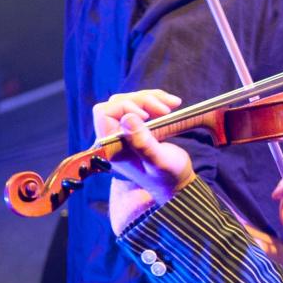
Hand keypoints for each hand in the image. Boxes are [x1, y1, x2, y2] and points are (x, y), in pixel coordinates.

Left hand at [92, 89, 194, 232]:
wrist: (177, 184)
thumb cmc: (168, 177)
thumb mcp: (159, 162)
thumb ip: (142, 142)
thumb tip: (128, 117)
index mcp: (113, 147)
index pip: (105, 112)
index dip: (125, 107)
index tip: (147, 116)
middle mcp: (115, 138)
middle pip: (118, 102)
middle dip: (142, 101)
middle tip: (166, 110)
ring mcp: (126, 132)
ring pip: (130, 100)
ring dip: (152, 98)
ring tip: (173, 104)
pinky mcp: (138, 128)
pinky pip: (140, 105)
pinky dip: (156, 100)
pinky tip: (172, 104)